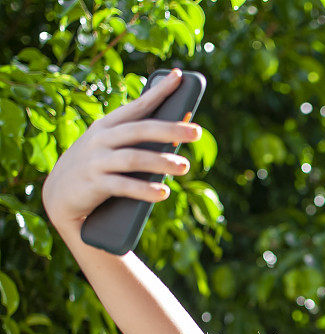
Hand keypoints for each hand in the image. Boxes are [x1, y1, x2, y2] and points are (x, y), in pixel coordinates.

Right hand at [41, 68, 202, 226]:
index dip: (159, 91)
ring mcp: (96, 160)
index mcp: (108, 126)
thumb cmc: (95, 168)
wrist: (58, 196)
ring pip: (134, 158)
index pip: (137, 106)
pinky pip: (123, 186)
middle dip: (170, 129)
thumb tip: (179, 137)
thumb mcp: (111, 149)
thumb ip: (139, 142)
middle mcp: (101, 139)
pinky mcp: (94, 184)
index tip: (180, 77)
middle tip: (197, 131)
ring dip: (161, 162)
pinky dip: (144, 190)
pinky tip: (162, 193)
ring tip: (184, 167)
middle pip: (140, 130)